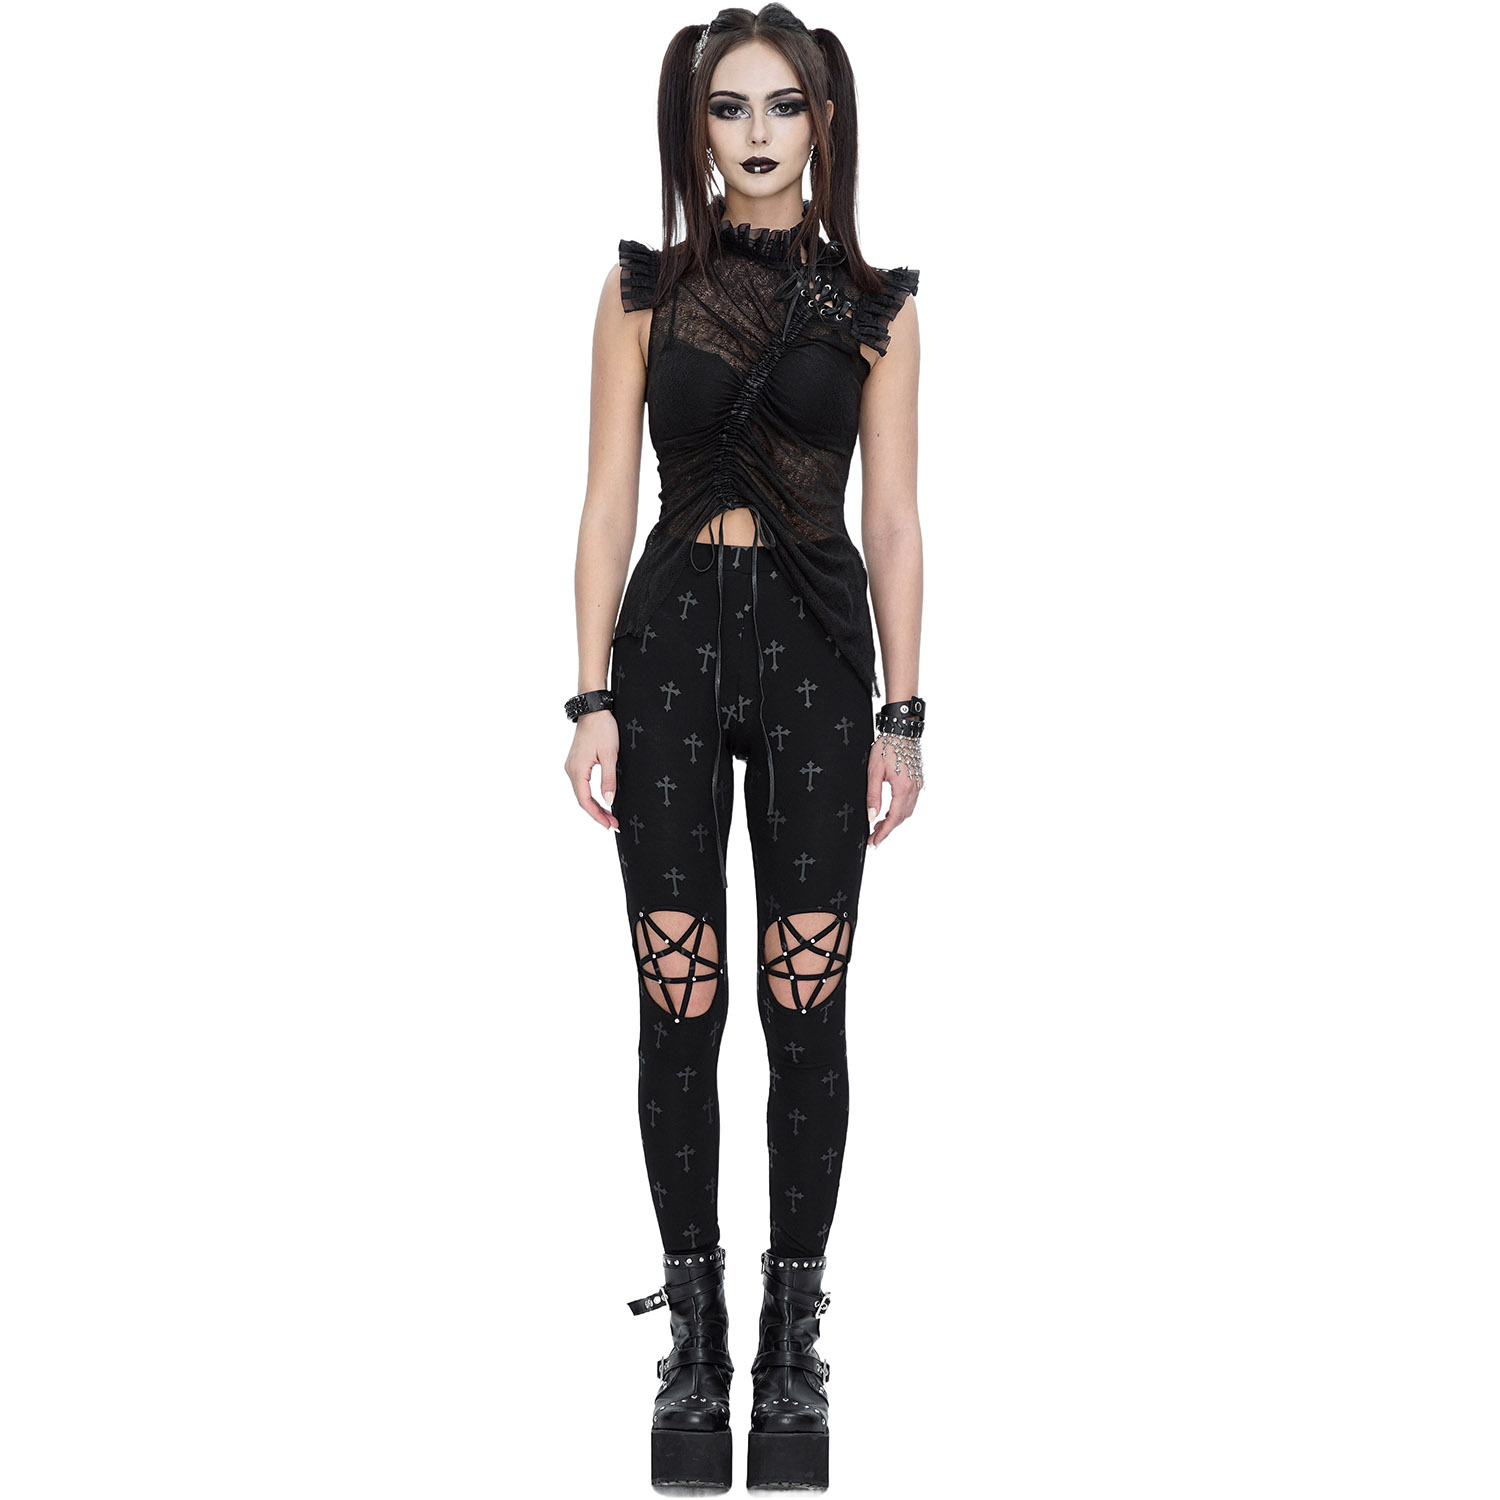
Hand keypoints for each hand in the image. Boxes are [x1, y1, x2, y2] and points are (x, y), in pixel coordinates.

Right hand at [565, 711, 620, 831]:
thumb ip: (609, 779)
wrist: (594, 709)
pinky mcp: (577, 762)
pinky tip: (601, 800)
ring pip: (582, 793)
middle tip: (613, 824)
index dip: (597, 815)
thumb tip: (609, 801)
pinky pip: (582, 785)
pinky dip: (591, 795)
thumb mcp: (610, 755)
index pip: (585, 801)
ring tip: (609, 816)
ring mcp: (572, 766)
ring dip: (595, 805)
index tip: (610, 825)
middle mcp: (571, 770)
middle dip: (597, 813)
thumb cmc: (602, 729)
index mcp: (577, 770)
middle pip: (582, 799)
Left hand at [866, 734, 921, 847]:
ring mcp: (918, 785)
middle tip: (873, 838)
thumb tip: (871, 816)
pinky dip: (900, 811)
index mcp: (903, 787)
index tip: (874, 842)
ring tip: (878, 827)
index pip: (894, 818)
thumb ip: (873, 795)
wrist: (902, 730)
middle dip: (887, 829)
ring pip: (907, 811)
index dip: (884, 832)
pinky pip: (910, 802)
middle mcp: (914, 788)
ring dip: (894, 821)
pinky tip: (889, 812)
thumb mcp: (874, 771)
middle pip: (902, 817)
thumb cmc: (887, 746)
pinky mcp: (918, 781)